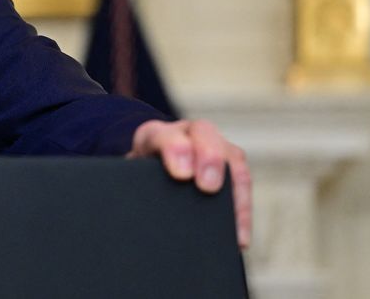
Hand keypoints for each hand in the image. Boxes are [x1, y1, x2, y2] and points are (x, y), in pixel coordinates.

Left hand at [128, 118, 251, 248]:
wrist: (146, 163)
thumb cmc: (135, 173)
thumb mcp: (126, 175)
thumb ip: (129, 184)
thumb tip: (133, 212)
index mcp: (154, 134)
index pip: (164, 134)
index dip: (174, 150)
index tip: (180, 174)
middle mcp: (186, 133)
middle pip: (204, 133)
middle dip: (209, 158)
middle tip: (208, 187)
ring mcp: (211, 145)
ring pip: (231, 155)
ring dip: (234, 187)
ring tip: (232, 225)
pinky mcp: (228, 165)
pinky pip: (242, 181)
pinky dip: (242, 208)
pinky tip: (239, 236)